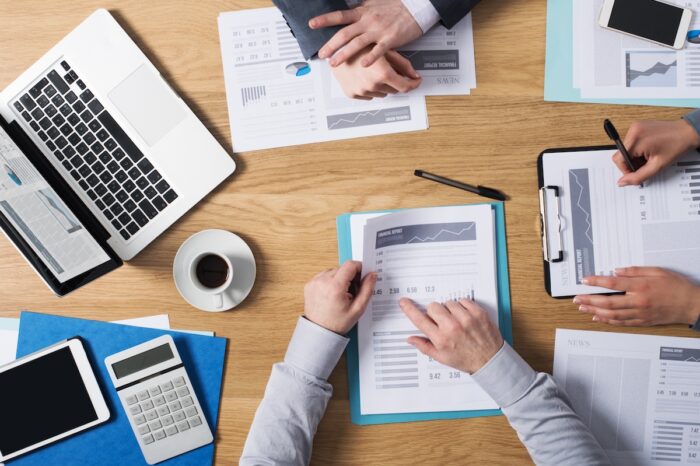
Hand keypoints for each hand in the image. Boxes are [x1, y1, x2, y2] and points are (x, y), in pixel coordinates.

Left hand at [303, 261, 376, 333]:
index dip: (360, 268)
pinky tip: (332, 294)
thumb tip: (372, 274)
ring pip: (333, 271)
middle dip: (350, 276)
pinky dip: (330, 281)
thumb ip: (367, 289)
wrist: (319, 332)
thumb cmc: (337, 323)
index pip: (350, 265)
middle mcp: (323, 281)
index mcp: (335, 287)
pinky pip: (324, 276)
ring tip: (342, 294)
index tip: (362, 277)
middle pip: (342, 268)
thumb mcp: (358, 309)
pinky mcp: (309, 284)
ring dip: (340, 279)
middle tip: (353, 292)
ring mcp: (314, 282)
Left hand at [310, 0, 422, 66]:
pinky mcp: (390, 39)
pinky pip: (379, 50)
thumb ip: (359, 9)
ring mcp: (378, 30)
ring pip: (357, 43)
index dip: (325, 20)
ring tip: (334, 63)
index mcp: (362, 12)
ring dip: (344, 53)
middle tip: (321, 54)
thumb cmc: (395, 6)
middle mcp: (368, 21)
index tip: (312, 24)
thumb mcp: (373, 3)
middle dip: (331, 44)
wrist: (415, 7)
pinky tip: (364, 65)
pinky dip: (371, 58)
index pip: (340, 16)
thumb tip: (347, 9)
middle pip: (345, 33)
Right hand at [331, 48, 420, 98]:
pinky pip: (369, 95)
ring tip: (374, 71)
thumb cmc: (360, 45)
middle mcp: (373, 85)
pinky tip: (365, 76)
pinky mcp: (353, 94)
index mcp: (383, 73)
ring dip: (382, 85)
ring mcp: (362, 91)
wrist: (336, 48)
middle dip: (395, 81)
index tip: (415, 82)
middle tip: (389, 69)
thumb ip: (403, 64)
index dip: (413, 84)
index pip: (405, 86)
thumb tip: (414, 75)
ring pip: (382, 93)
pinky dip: (370, 88)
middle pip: (394, 90)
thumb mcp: (385, 50)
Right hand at [399, 298, 503, 373]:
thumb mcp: (442, 357)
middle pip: (433, 307)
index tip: (404, 302)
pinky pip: (463, 300)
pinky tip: (464, 317)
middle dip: (435, 313)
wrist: (490, 360)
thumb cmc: (466, 360)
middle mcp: (452, 327)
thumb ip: (424, 346)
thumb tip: (410, 339)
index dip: (409, 309)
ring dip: (450, 310)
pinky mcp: (478, 313)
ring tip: (456, 321)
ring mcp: (466, 319)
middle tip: (442, 321)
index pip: (420, 320)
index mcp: (441, 339)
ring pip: (448, 303)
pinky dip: (462, 307)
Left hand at [574, 267, 699, 326]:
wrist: (691, 304)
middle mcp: (638, 301)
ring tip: (583, 307)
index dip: (596, 282)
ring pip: (612, 314)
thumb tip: (616, 271)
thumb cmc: (676, 286)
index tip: (585, 280)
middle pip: (608, 302)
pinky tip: (598, 318)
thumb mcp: (657, 271)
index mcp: (641, 286)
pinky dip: (608, 321)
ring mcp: (640, 313)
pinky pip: (621, 322)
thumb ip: (635, 271)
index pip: (613, 283)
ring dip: (595, 311)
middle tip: (577, 298)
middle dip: (590, 300)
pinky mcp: (642, 321)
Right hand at [614, 120, 699, 185]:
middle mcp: (633, 130)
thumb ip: (638, 177)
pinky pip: (630, 142)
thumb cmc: (677, 146)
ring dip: (634, 156)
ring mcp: (634, 127)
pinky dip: (636, 149)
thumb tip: (622, 182)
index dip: (626, 169)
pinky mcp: (637, 126)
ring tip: (649, 155)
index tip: (637, 171)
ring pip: (625, 148)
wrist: (688, 132)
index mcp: (636, 140)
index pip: (618, 159)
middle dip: (631, 162)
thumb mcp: (657, 166)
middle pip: (621, 154)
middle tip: (646, 163)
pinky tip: (648, 149)